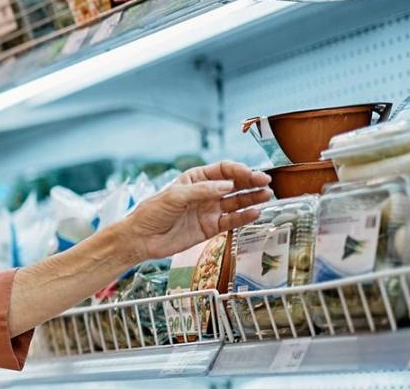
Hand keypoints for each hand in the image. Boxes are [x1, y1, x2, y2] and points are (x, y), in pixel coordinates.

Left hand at [111, 161, 272, 262]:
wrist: (142, 238)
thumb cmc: (153, 212)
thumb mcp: (175, 196)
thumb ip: (202, 191)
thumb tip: (227, 186)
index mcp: (195, 179)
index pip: (222, 170)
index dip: (238, 171)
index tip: (250, 174)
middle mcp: (205, 193)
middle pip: (234, 185)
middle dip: (250, 182)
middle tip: (266, 182)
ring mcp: (209, 210)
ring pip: (236, 202)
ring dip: (252, 198)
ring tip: (267, 195)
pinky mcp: (210, 228)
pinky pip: (231, 221)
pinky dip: (244, 217)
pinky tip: (255, 212)